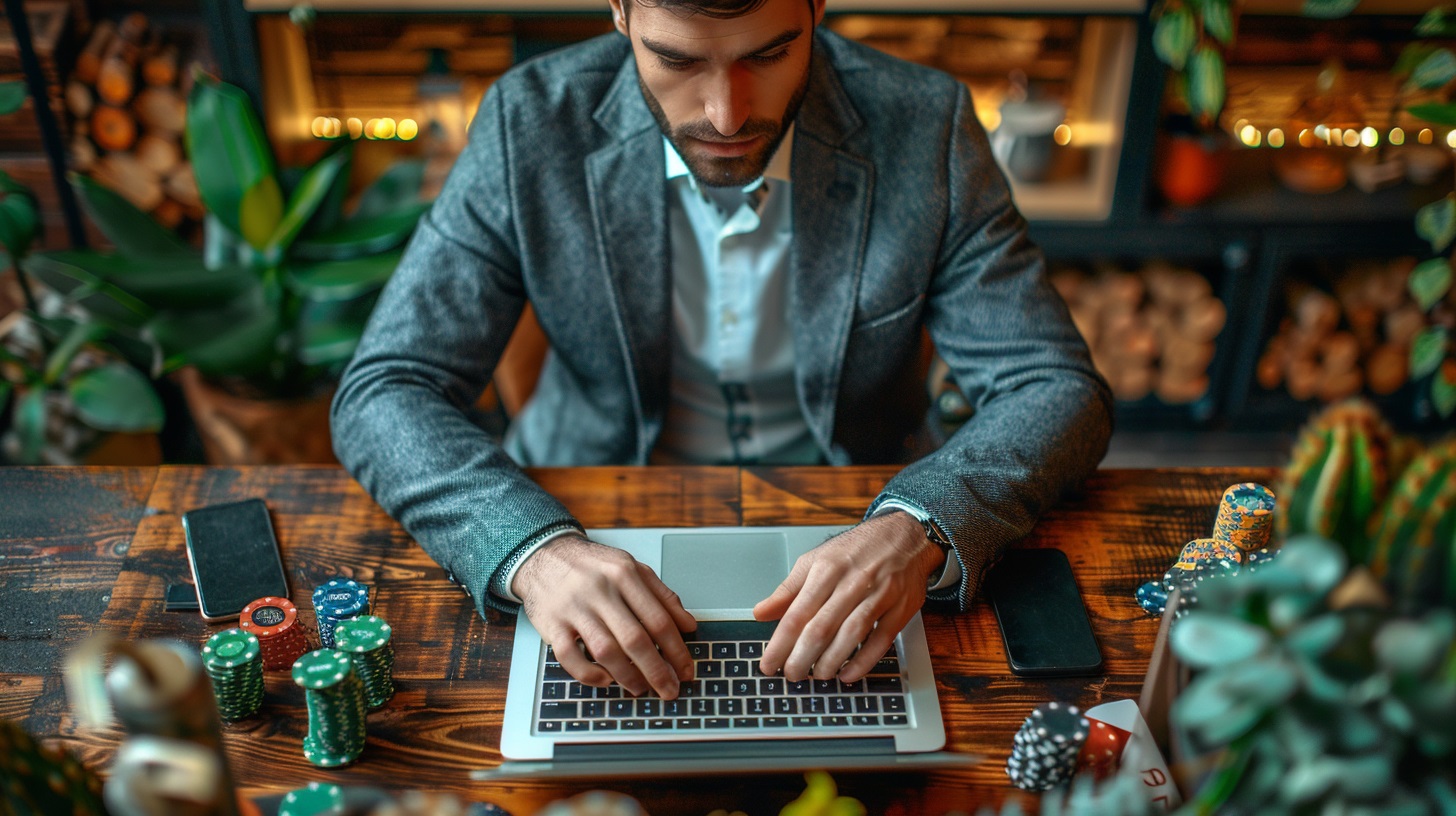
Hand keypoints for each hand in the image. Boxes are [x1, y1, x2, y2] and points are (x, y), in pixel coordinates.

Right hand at [513, 534, 696, 698]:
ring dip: (627, 676)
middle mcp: (600, 590)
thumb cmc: (593, 567)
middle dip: (657, 671)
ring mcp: (573, 607)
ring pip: (605, 651)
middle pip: (635, 639)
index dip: (677, 650)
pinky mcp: (551, 624)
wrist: (544, 555)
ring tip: (641, 688)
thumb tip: (689, 625)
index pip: (659, 619)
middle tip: (669, 690)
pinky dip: (589, 674)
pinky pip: (570, 657)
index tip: (686, 671)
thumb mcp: (631, 568)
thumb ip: (662, 595)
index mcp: (624, 574)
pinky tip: (605, 679)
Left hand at [753, 512, 944, 682]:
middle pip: (821, 628)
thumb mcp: (816, 560)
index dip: (780, 644)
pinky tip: (848, 674)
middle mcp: (851, 582)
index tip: (768, 664)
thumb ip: (788, 590)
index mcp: (825, 569)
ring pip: (850, 634)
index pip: (797, 614)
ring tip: (817, 676)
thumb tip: (760, 613)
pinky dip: (863, 661)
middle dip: (802, 658)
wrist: (904, 535)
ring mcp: (879, 595)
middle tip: (791, 675)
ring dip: (830, 662)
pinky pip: (881, 640)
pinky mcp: (900, 608)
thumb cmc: (856, 550)